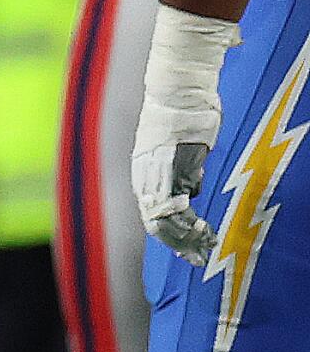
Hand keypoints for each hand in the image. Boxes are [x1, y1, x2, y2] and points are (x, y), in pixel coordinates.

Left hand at [131, 4, 240, 266]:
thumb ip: (183, 174)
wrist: (177, 92)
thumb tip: (192, 191)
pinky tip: (203, 230)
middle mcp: (145, 182)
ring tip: (207, 246)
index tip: (188, 250)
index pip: (154, 218)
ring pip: (166, 220)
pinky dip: (189, 221)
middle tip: (199, 259)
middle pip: (157, 226)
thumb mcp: (180, 153)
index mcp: (144, 179)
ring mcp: (155, 176)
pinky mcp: (170, 169)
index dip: (171, 238)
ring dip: (188, 238)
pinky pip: (176, 205)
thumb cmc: (183, 118)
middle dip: (179, 245)